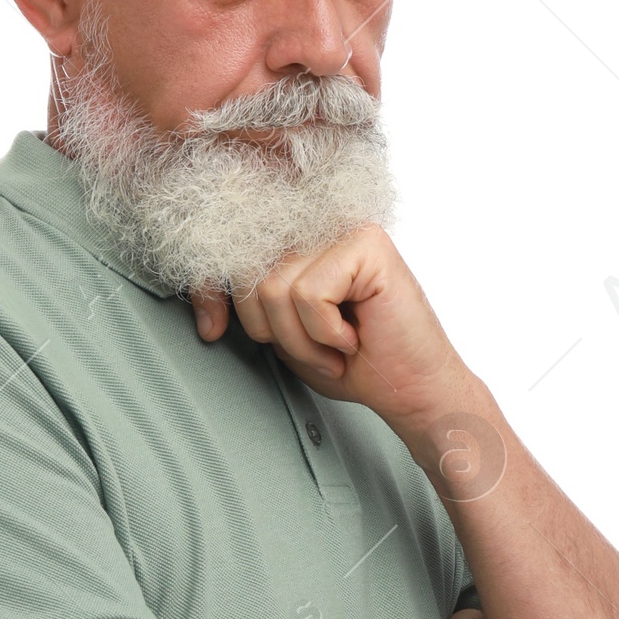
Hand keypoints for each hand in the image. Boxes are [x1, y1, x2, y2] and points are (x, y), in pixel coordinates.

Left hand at [189, 226, 462, 435]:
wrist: (411, 391)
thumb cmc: (354, 365)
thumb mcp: (283, 332)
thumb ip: (253, 300)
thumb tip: (207, 279)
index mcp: (296, 244)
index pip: (233, 252)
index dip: (209, 292)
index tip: (210, 330)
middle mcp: (317, 227)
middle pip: (247, 274)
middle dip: (271, 330)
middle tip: (314, 350)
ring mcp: (342, 229)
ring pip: (274, 288)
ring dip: (302, 339)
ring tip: (336, 345)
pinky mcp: (365, 243)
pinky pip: (308, 294)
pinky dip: (325, 332)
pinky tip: (354, 336)